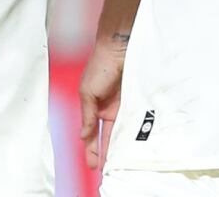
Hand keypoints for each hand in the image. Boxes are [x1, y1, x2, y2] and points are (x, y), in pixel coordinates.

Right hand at [78, 42, 126, 170]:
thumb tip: (83, 136)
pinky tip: (130, 146)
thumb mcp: (87, 93)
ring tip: (118, 162)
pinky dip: (130, 133)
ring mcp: (122, 106)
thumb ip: (87, 116)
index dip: (91, 148)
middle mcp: (107, 109)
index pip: (92, 133)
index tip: (92, 163)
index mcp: (93, 107)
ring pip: (119, 131)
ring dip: (118, 146)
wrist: (119, 48)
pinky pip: (132, 121)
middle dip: (105, 151)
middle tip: (105, 168)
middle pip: (106, 135)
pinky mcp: (135, 102)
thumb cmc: (100, 65)